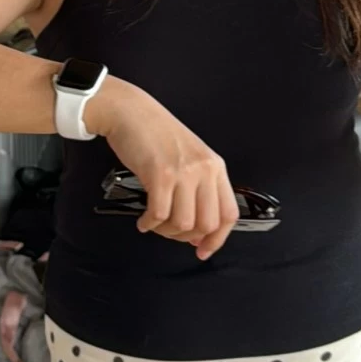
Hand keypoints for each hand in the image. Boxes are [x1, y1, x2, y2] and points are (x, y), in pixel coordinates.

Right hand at [87, 77, 240, 260]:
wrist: (131, 111)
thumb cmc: (156, 134)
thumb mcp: (189, 158)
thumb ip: (198, 191)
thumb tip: (199, 233)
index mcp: (215, 166)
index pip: (229, 214)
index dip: (217, 239)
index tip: (203, 250)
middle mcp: (204, 169)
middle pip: (207, 223)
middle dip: (186, 237)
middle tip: (170, 233)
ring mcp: (184, 172)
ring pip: (184, 223)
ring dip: (166, 231)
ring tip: (154, 223)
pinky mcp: (160, 174)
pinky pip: (159, 215)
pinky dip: (149, 224)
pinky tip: (143, 220)